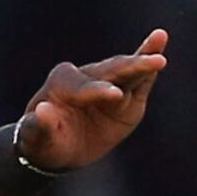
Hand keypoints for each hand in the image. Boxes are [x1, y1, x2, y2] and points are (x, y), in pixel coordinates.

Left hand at [17, 30, 168, 174]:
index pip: (82, 85)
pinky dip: (150, 66)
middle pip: (109, 71)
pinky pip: (140, 81)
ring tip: (160, 48)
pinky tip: (161, 46)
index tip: (114, 95)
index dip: (97, 90)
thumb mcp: (35, 137)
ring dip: (144, 60)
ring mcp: (108, 84)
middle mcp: (86, 77)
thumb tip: (42, 110)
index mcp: (62, 82)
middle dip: (129, 67)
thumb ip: (38, 125)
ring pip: (127, 70)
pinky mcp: (127, 96)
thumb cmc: (43, 140)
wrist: (58, 148)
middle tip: (150, 62)